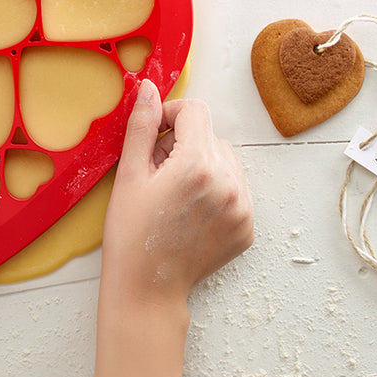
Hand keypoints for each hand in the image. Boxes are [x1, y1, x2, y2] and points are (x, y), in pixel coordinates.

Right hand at [82, 81, 252, 376]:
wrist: (146, 290)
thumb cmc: (130, 234)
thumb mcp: (129, 175)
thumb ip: (141, 126)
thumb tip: (146, 87)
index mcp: (198, 164)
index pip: (195, 111)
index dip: (169, 117)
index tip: (153, 138)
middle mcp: (228, 183)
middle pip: (210, 136)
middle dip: (184, 145)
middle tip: (159, 175)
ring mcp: (243, 207)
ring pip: (226, 160)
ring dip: (203, 166)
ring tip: (176, 195)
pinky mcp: (248, 227)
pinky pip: (235, 189)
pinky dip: (216, 192)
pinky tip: (191, 213)